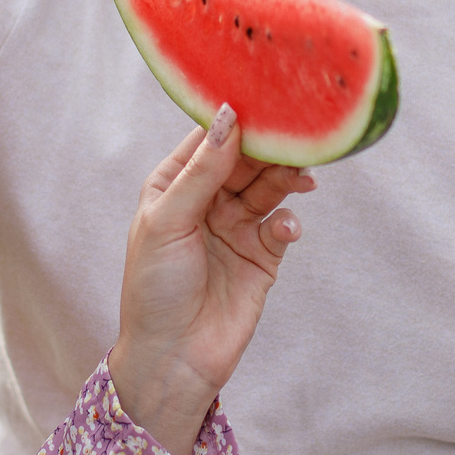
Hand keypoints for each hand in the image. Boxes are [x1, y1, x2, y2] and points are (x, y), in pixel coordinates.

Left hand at [110, 107, 312, 454]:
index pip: (208, 139)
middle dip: (268, 146)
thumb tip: (228, 117)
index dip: (233, 118)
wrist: (172, 360)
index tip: (262, 94)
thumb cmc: (154, 290)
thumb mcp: (168, 222)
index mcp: (173, 185)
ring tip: (301, 175)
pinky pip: (282, 225)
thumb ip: (202, 171)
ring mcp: (236, 227)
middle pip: (245, 158)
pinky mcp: (262, 256)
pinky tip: (286, 226)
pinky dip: (288, 220)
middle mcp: (206, 200)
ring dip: (285, 178)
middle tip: (295, 131)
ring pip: (269, 187)